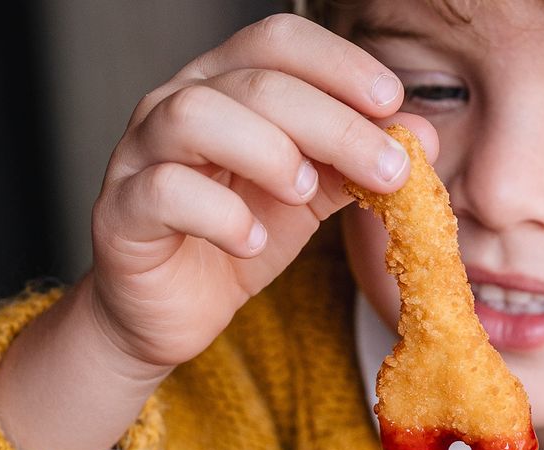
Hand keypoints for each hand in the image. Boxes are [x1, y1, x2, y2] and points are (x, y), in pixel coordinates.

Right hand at [88, 13, 431, 368]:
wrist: (166, 312)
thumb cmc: (230, 241)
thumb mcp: (304, 202)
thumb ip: (352, 166)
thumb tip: (422, 135)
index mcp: (224, 89)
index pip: (278, 42)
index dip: (339, 64)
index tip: (392, 104)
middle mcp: (175, 105)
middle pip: (254, 81)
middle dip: (332, 122)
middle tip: (386, 169)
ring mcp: (140, 156)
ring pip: (196, 117)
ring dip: (268, 151)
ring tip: (305, 194)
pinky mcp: (122, 214)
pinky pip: (165, 192)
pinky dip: (220, 215)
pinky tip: (252, 242)